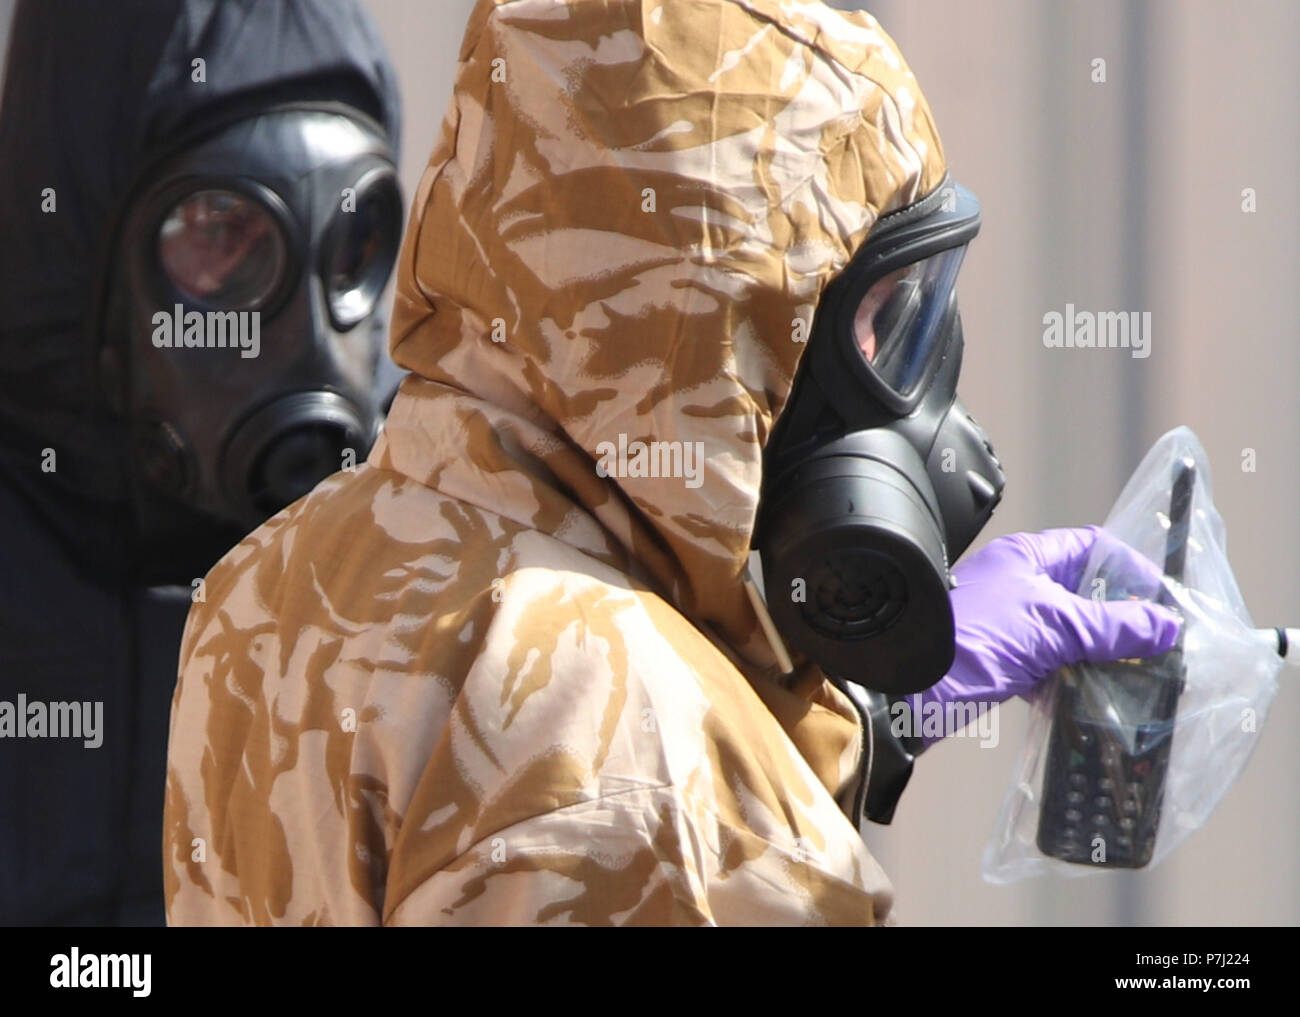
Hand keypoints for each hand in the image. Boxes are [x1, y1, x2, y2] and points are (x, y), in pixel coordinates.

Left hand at [915, 526, 1181, 741]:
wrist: (905, 691)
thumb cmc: (967, 641)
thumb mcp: (1054, 627)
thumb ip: (1113, 626)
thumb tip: (1165, 625)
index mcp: (1026, 557)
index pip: (1092, 547)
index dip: (1130, 569)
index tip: (1164, 600)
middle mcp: (1016, 584)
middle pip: (1084, 594)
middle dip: (1120, 619)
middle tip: (1157, 645)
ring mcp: (1007, 624)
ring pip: (1068, 634)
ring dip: (1099, 653)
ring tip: (1137, 675)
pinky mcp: (1000, 662)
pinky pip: (1049, 666)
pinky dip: (1072, 679)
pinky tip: (1094, 698)